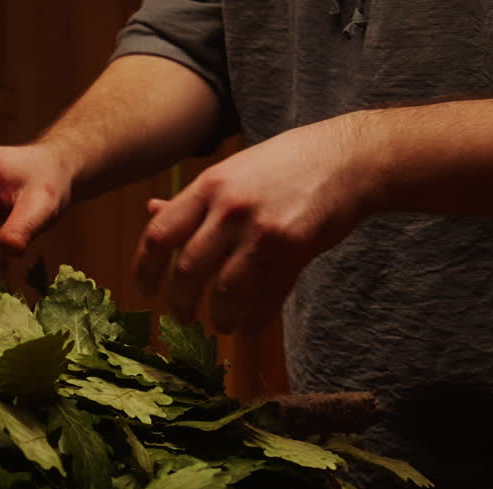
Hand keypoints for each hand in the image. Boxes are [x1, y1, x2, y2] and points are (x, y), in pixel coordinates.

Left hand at [134, 114, 380, 333]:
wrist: (347, 159)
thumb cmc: (286, 164)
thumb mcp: (232, 171)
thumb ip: (193, 198)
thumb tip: (152, 211)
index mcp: (208, 186)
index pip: (160, 235)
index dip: (145, 269)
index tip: (144, 290)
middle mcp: (230, 208)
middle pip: (187, 270)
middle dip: (179, 304)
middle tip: (180, 318)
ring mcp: (262, 229)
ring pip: (225, 291)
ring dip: (219, 317)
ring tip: (221, 325)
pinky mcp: (294, 249)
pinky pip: (267, 296)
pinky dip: (256, 317)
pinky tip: (252, 324)